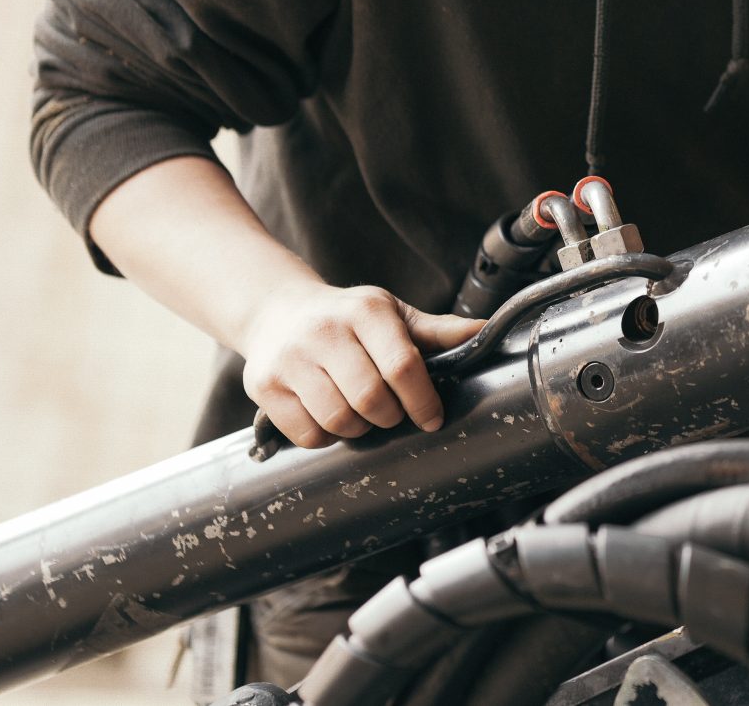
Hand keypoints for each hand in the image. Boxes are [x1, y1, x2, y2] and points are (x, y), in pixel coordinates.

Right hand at [236, 280, 482, 448]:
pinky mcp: (264, 385)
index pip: (403, 365)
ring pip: (338, 420)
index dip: (423, 400)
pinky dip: (325, 437)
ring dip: (358, 428)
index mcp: (366, 311)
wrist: (276, 310)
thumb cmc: (346, 317)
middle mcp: (325, 330)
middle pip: (371, 400)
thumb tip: (485, 332)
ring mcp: (290, 358)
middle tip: (392, 414)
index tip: (432, 418)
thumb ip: (436, 330)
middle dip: (390, 417)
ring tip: (361, 413)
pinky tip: (328, 416)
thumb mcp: (391, 314)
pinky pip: (306, 433)